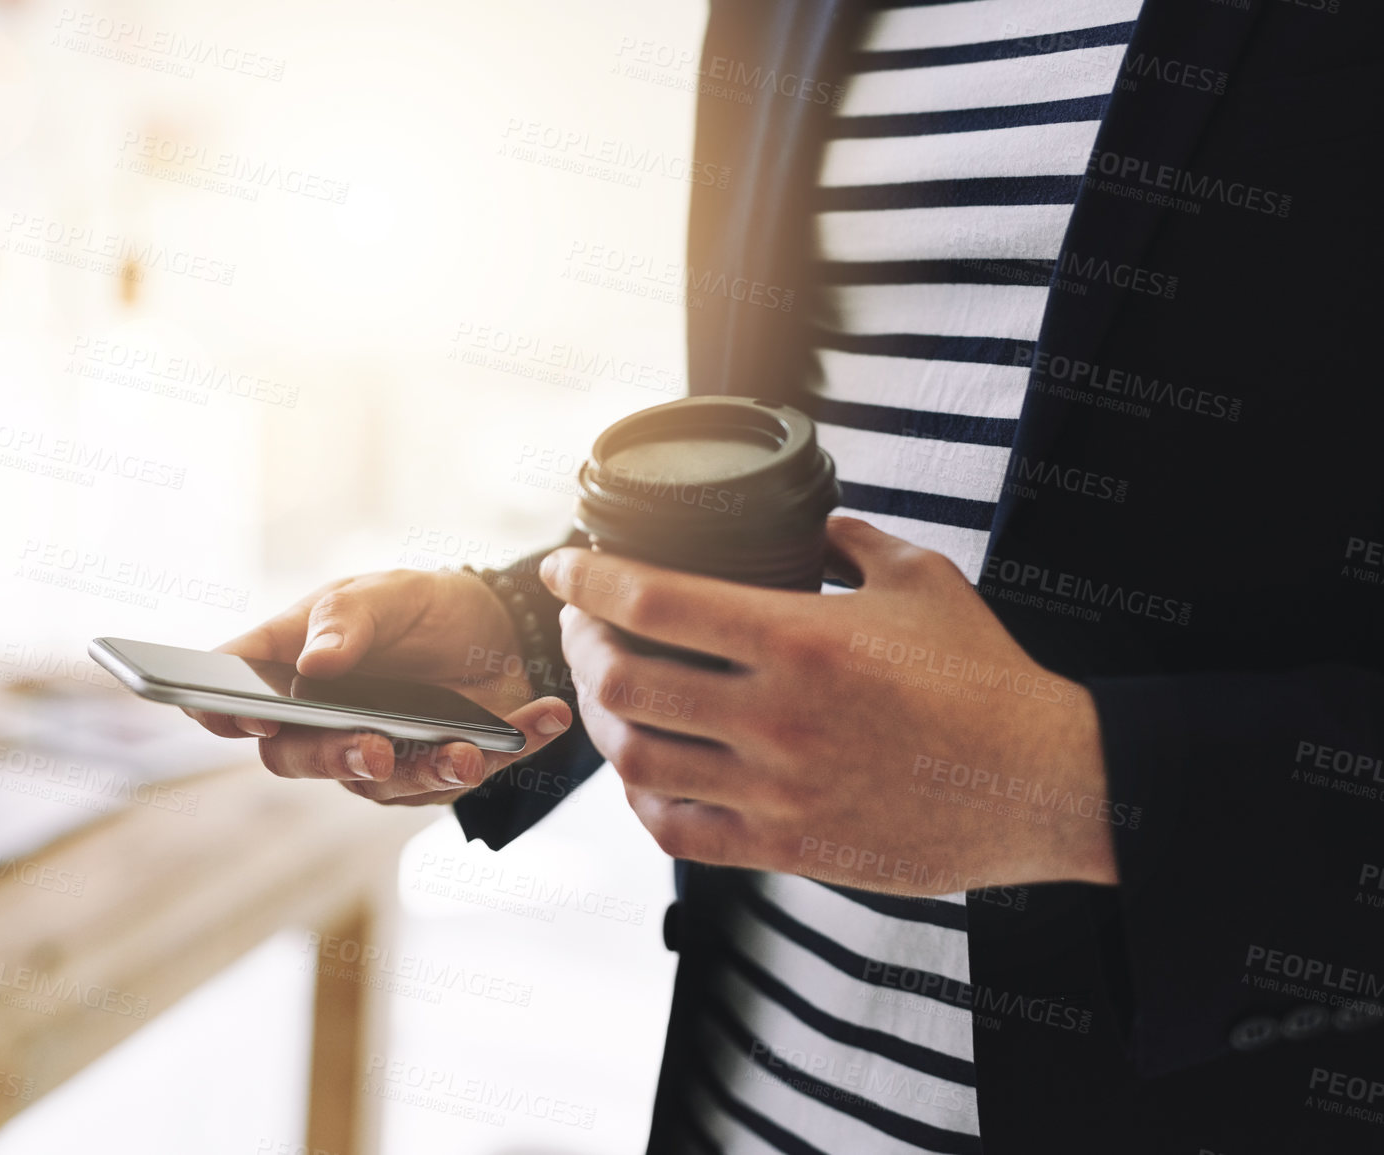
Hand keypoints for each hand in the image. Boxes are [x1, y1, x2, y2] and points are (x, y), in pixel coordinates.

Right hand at [187, 568, 571, 804]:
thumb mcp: (388, 593)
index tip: (239, 717)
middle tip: (370, 750)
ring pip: (386, 784)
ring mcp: (377, 757)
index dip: (221, 712)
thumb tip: (316, 664)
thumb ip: (348, 621)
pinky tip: (548, 716)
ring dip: (430, 768)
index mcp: (291, 666)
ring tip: (468, 750)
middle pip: (299, 758)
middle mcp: (323, 724)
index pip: (234, 694)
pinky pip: (468, 774)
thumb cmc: (419, 607)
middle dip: (336, 758)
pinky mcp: (437, 774)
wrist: (495, 627)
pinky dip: (513, 747)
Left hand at [543, 518, 1118, 893]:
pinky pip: (678, 830)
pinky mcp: (788, 847)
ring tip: (605, 694)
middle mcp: (777, 717)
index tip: (563, 564)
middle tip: (583, 627)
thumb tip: (816, 523)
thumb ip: (854, 542)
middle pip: (624, 683)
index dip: (587, 578)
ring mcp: (777, 790)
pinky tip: (644, 769)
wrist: (1042, 786)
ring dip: (603, 721)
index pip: (653, 601)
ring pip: (638, 759)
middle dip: (582, 647)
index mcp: (802, 639)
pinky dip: (642, 795)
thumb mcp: (924, 580)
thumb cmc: (986, 680)